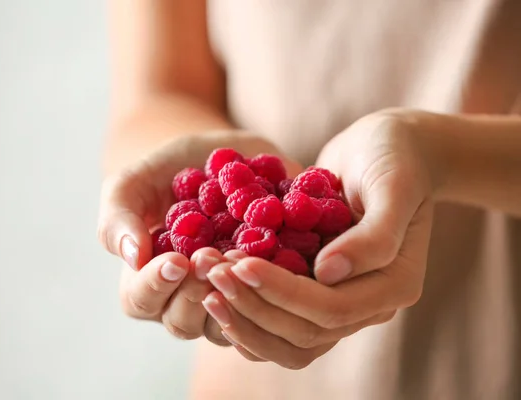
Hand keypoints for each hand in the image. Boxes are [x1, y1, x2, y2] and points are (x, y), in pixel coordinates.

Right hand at [97, 130, 301, 343]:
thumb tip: (132, 257)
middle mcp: (184, 300)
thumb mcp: (134, 183)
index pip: (140, 300)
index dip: (156, 284)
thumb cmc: (167, 173)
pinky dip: (270, 288)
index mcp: (147, 281)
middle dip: (196, 290)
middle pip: (183, 322)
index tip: (175, 260)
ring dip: (234, 295)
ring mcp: (225, 302)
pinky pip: (267, 308)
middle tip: (210, 256)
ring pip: (227, 324)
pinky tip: (275, 261)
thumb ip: (119, 217)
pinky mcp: (262, 291)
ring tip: (240, 258)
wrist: (218, 158)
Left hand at [202, 110, 435, 367]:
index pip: (332, 308)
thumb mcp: (393, 186)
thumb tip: (329, 274)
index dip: (283, 292)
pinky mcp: (316, 292)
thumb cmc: (394, 159)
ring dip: (244, 318)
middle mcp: (368, 305)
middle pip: (306, 333)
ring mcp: (340, 301)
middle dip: (254, 305)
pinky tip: (215, 297)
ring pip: (289, 340)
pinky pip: (279, 323)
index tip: (240, 262)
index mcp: (394, 286)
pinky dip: (247, 317)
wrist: (385, 151)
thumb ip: (375, 234)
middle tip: (211, 271)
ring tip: (205, 286)